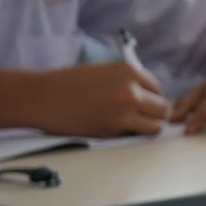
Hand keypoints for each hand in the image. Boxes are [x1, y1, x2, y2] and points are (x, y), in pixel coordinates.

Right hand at [38, 59, 168, 136]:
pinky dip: (134, 135)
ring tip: (131, 127)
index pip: (157, 89)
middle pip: (163, 108)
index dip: (150, 99)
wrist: (42, 97)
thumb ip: (127, 82)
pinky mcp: (115, 127)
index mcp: (129, 70)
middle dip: (153, 115)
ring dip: (148, 127)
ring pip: (157, 124)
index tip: (139, 106)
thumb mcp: (104, 72)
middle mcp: (131, 87)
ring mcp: (125, 108)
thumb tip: (148, 97)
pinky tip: (118, 130)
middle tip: (139, 119)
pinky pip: (139, 134)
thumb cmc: (69, 84)